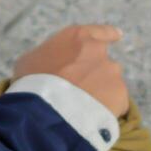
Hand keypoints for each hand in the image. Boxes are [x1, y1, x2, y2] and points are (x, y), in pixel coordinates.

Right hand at [12, 23, 128, 117]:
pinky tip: (91, 119)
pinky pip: (115, 105)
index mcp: (78, 37)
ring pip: (110, 85)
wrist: (48, 112)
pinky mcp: (121, 97)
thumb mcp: (29, 61)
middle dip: (94, 75)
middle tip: (80, 91)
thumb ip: (47, 58)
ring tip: (84, 110)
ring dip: (101, 93)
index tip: (117, 36)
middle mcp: (99, 51)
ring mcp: (112, 74)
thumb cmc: (33, 82)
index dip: (108, 34)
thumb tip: (51, 65)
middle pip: (102, 63)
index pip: (100, 31)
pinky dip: (106, 111)